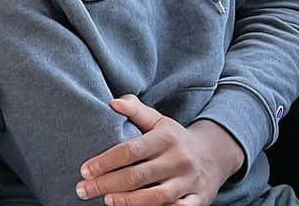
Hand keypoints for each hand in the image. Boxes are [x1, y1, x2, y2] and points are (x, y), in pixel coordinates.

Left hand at [76, 95, 244, 205]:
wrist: (215, 156)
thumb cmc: (175, 138)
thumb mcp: (159, 121)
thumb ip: (135, 110)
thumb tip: (112, 102)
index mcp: (165, 138)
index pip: (130, 151)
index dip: (105, 161)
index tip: (84, 170)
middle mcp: (178, 160)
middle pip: (137, 176)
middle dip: (107, 184)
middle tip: (83, 190)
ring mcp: (188, 182)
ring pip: (156, 196)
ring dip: (128, 201)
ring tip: (106, 201)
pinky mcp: (198, 200)